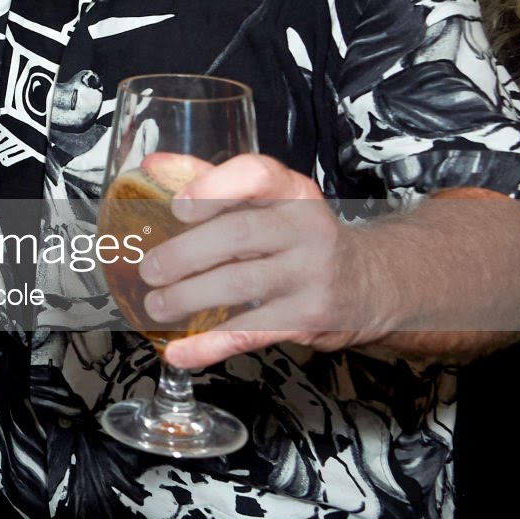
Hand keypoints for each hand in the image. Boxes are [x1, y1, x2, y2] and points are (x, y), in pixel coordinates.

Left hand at [138, 154, 392, 369]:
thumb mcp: (271, 200)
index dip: (213, 188)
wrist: (370, 282)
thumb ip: (212, 180)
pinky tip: (179, 353)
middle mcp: (306, 229)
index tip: (177, 206)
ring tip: (155, 305)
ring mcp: (310, 275)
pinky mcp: (306, 318)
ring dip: (187, 298)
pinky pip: (250, 332)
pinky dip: (209, 345)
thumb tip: (153, 165)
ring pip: (239, 284)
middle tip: (149, 269)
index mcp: (292, 192)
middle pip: (237, 235)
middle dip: (184, 254)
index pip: (257, 175)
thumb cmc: (300, 235)